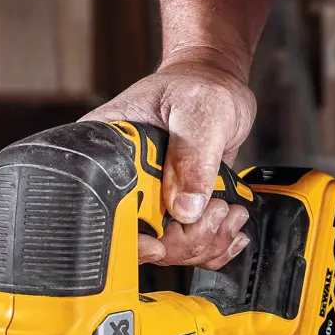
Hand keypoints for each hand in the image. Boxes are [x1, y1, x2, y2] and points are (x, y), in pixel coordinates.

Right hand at [83, 47, 255, 269]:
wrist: (216, 86)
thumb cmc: (199, 86)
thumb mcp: (199, 111)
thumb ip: (193, 156)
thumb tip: (185, 206)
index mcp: (107, 154)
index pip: (104, 210)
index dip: (131, 239)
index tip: (161, 243)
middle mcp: (123, 182)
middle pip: (138, 240)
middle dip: (183, 240)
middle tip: (216, 211)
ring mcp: (149, 198)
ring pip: (167, 248)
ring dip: (205, 241)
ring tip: (228, 210)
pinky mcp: (174, 208)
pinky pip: (187, 244)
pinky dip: (214, 243)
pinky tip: (229, 220)